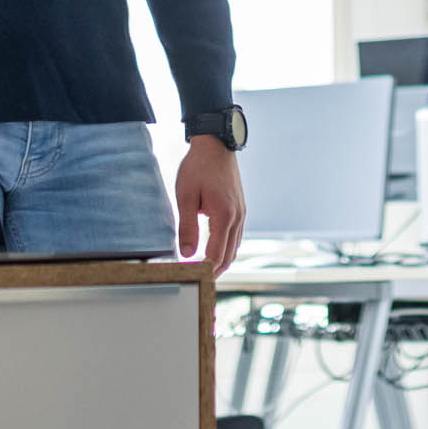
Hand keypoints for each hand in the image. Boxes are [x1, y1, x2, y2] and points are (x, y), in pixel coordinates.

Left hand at [174, 134, 245, 272]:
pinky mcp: (240, 208)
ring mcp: (241, 213)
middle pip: (229, 256)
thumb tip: (187, 254)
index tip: (193, 280)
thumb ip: (187, 227)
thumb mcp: (186, 196)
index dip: (205, 271)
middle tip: (200, 284)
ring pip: (235, 247)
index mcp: (224, 216)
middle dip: (215, 272)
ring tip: (206, 272)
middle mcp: (237, 217)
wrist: (216, 144)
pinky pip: (236, 236)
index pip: (216, 256)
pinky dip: (226, 248)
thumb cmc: (199, 167)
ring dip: (222, 261)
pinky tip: (215, 251)